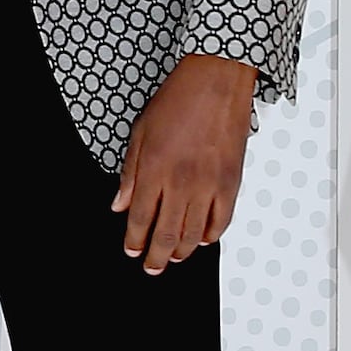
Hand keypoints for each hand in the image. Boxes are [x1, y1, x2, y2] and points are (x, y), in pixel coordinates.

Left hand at [113, 54, 254, 274]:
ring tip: (174, 258)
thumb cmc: (177, 101)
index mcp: (154, 169)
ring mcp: (209, 185)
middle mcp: (181, 182)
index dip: (134, 240)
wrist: (216, 82)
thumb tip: (120, 204)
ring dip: (181, 252)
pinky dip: (210, 235)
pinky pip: (222, 220)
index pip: (140, 218)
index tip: (132, 251)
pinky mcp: (231, 183)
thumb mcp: (140, 132)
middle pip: (166, 234)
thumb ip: (129, 172)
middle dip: (156, 257)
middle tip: (152, 268)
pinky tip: (201, 239)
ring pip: (193, 234)